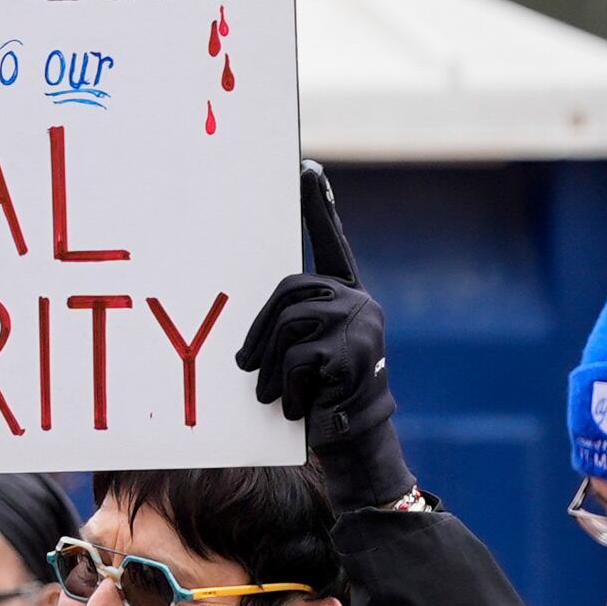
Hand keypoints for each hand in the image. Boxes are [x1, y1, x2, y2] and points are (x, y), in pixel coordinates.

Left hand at [239, 165, 412, 510]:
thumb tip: (249, 318)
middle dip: (260, 332)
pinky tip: (296, 406)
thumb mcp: (300, 351)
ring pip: (288, 326)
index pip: (329, 242)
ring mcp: (362, 323)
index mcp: (344, 294)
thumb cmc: (316, 394)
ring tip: (274, 395)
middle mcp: (359, 300)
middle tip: (244, 367)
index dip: (318, 206)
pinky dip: (284, 389)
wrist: (353, 438)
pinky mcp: (354, 351)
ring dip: (268, 368)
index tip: (306, 167)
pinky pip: (295, 358)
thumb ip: (288, 322)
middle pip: (288, 291)